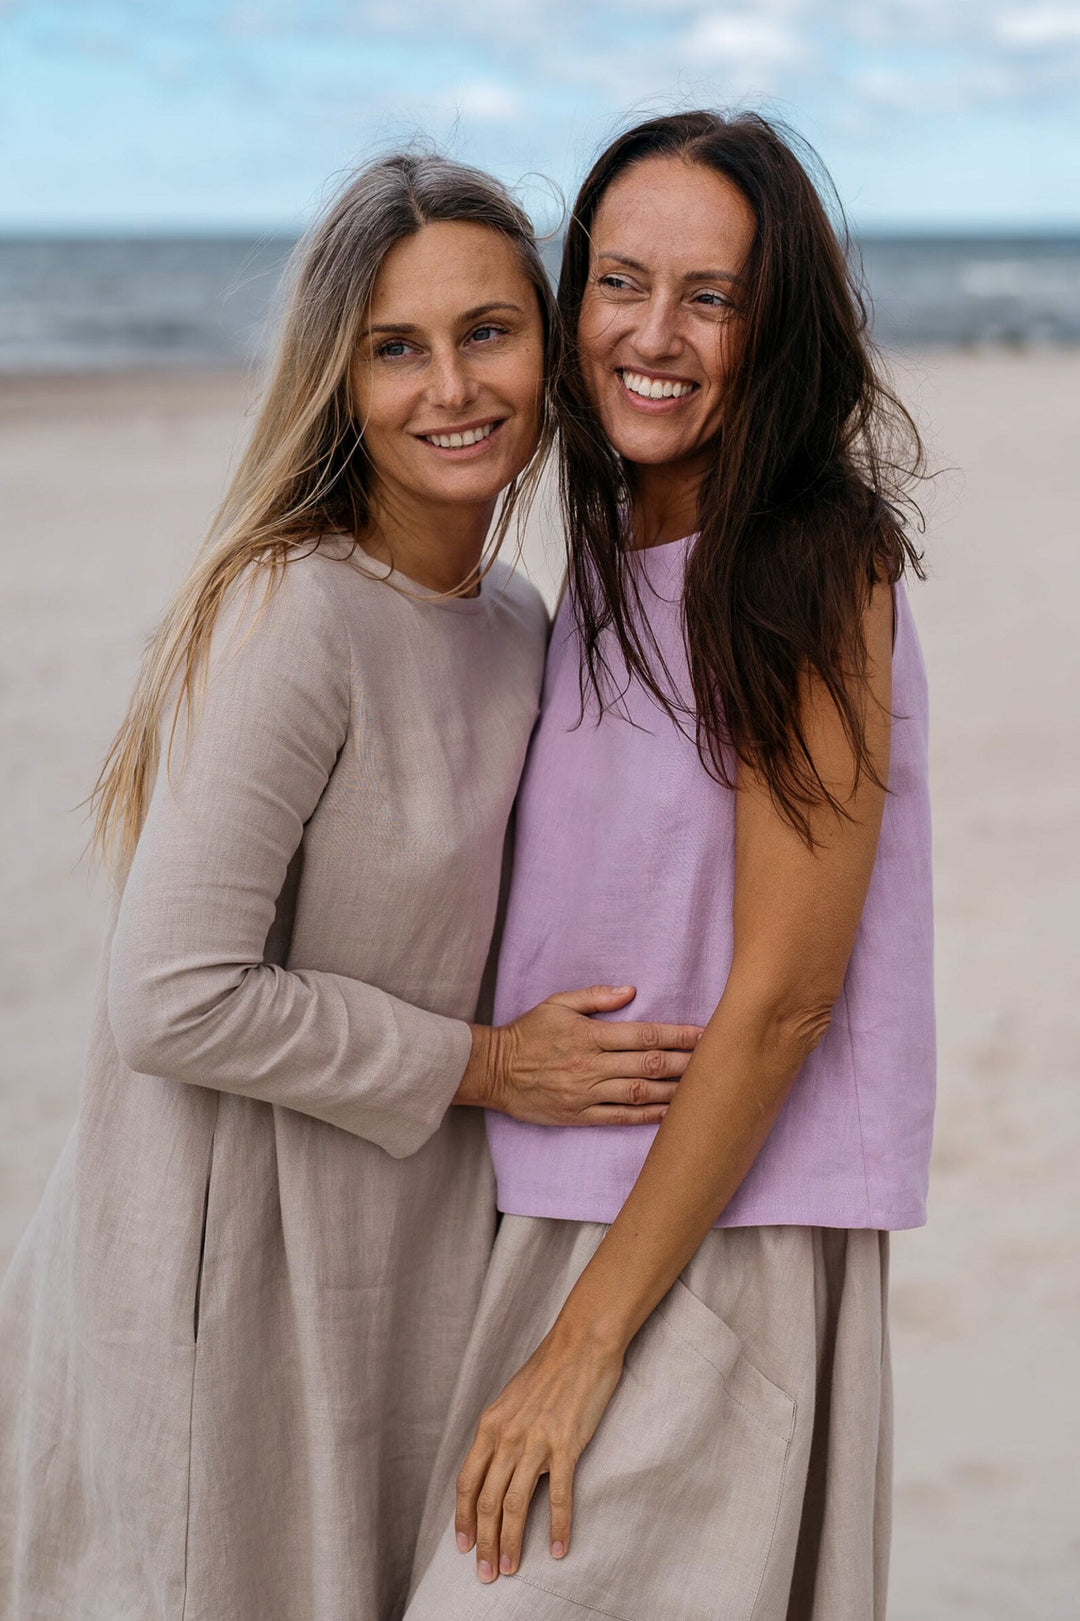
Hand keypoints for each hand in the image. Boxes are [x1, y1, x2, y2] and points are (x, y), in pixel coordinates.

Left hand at [454, 1319, 622, 1580]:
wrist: (581, 1345)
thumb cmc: (549, 1370)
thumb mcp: (511, 1400)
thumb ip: (501, 1432)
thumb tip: (494, 1465)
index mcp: (490, 1425)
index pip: (467, 1482)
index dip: (463, 1518)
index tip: (464, 1546)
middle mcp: (506, 1437)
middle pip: (488, 1501)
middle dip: (484, 1542)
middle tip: (486, 1573)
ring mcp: (535, 1442)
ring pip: (515, 1505)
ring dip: (510, 1542)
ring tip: (510, 1568)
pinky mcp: (565, 1446)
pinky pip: (557, 1497)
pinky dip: (556, 1527)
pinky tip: (556, 1549)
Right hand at [460, 986, 700, 1125]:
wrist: (493, 1070)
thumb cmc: (528, 1033)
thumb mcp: (557, 1003)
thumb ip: (595, 997)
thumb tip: (631, 991)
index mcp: (589, 1036)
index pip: (643, 1036)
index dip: (676, 1036)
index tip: (703, 1034)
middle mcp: (591, 1066)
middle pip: (648, 1065)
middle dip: (685, 1062)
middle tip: (716, 1060)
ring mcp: (586, 1094)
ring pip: (639, 1093)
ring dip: (674, 1090)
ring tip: (702, 1088)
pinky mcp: (580, 1116)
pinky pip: (620, 1117)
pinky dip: (648, 1115)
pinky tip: (671, 1112)